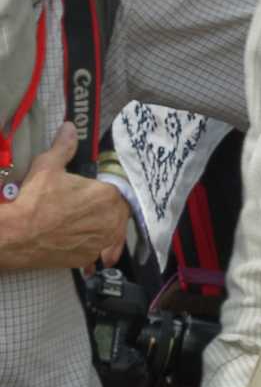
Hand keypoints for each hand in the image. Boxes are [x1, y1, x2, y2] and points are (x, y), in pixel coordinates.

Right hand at [0, 126, 128, 271]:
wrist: (17, 235)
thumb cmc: (34, 199)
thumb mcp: (48, 166)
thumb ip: (64, 147)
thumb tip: (70, 128)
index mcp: (107, 196)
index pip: (118, 190)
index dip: (107, 190)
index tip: (95, 191)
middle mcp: (111, 221)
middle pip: (117, 212)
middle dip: (105, 208)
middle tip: (86, 205)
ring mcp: (101, 243)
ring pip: (110, 232)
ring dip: (102, 227)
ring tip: (83, 222)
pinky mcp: (88, 258)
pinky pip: (97, 250)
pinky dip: (91, 245)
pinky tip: (77, 238)